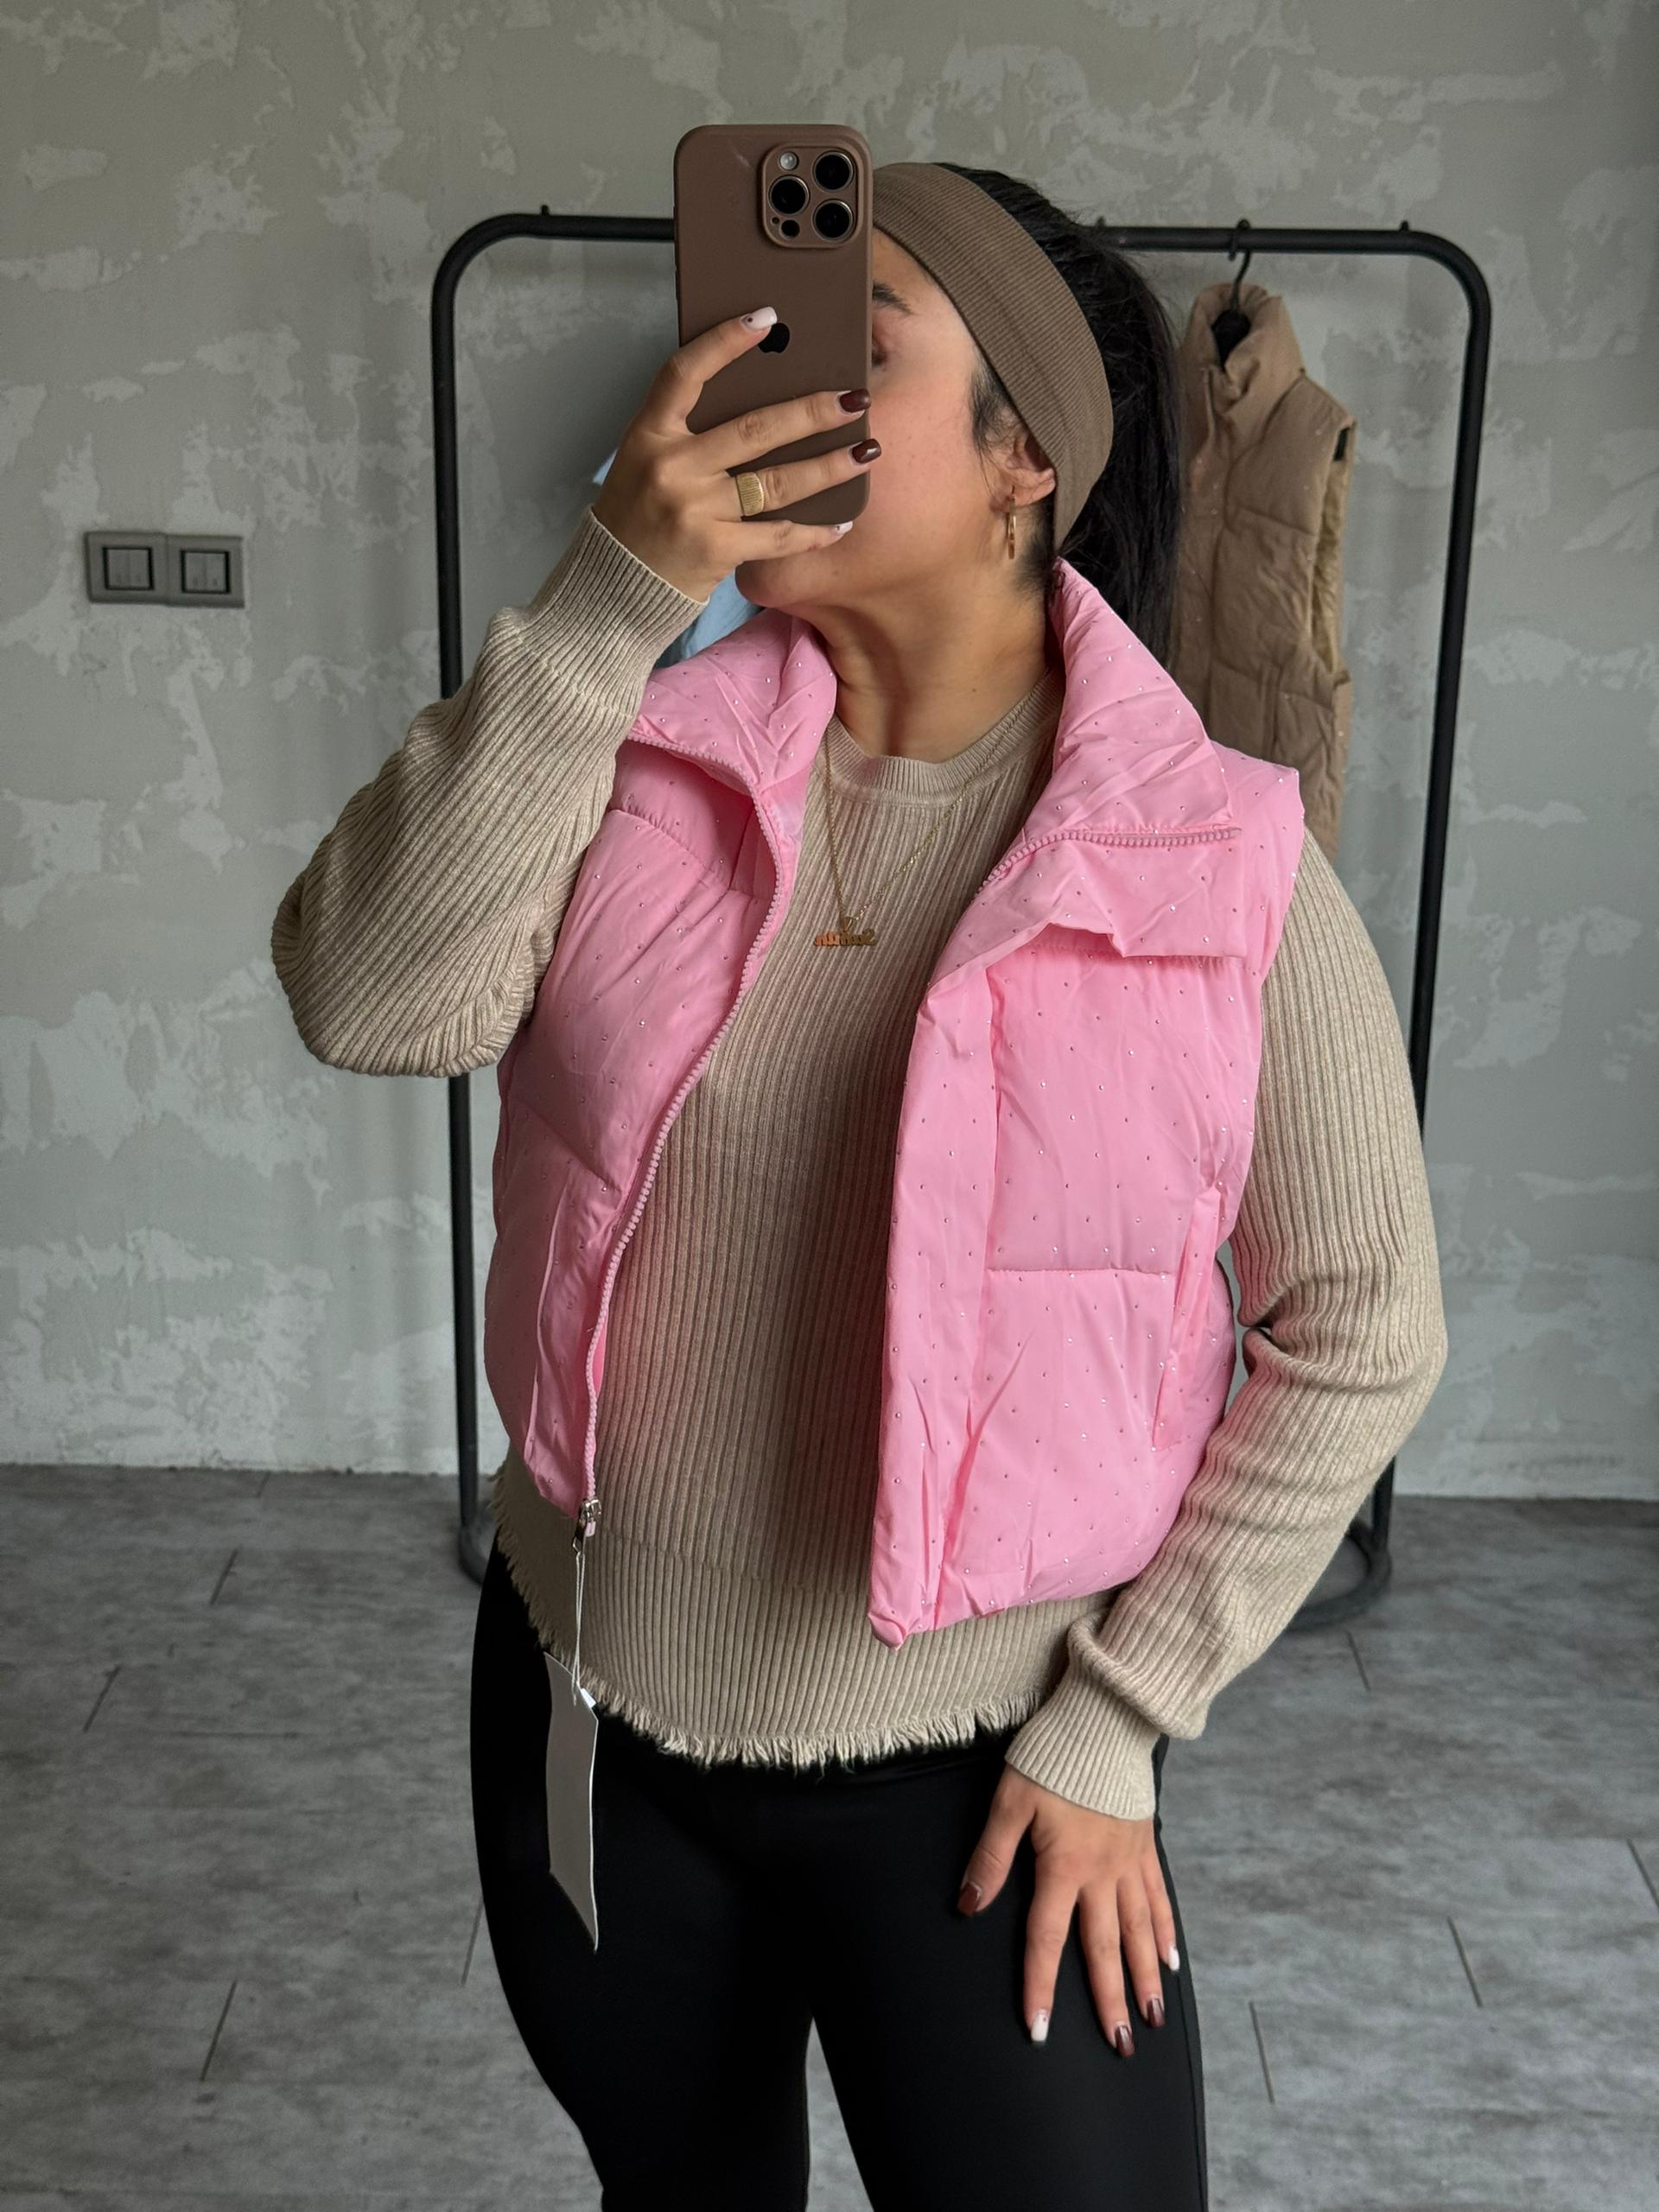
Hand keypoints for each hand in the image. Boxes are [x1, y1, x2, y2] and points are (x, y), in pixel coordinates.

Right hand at [590, 303, 876, 602]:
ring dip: (828, 467)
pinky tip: (841, 523)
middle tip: (854, 397)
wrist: (614, 585)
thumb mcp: (647, 460)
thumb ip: (689, 431)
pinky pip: (776, 536)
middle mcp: (671, 466)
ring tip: (865, 451)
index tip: (767, 317)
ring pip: (776, 481)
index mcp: (649, 433)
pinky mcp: (713, 550)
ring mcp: (693, 510)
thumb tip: (760, 394)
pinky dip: (812, 532)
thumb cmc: (638, 515)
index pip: (685, 373)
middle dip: (812, 411)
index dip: (725, 341)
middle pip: (753, 429)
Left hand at [957, 1764, 1178, 2050]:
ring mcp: (1128, 1861)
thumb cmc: (1052, 1755)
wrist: (1105, 1717)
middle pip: (1103, 1948)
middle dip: (1109, 2001)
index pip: (1046, 1939)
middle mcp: (1101, 1873)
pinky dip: (1165, 1931)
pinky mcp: (1145, 1844)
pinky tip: (1170, 1961)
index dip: (1040, 1987)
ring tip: (1151, 2018)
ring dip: (1144, 1978)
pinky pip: (1158, 1897)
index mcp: (1064, 1865)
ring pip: (1138, 1931)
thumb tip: (968, 1904)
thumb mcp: (1009, 1799)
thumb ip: (991, 1856)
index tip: (1040, 2031)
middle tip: (1119, 2047)